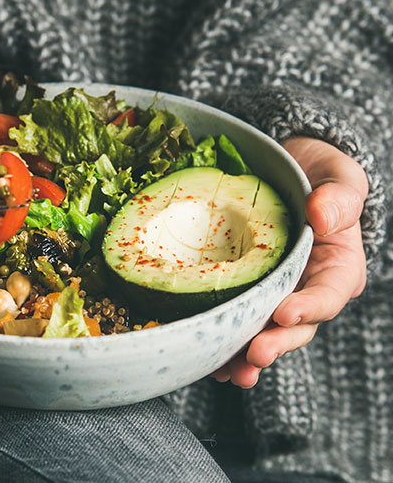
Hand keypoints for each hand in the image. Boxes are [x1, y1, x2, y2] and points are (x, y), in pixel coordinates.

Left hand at [211, 137, 367, 387]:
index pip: (329, 294)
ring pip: (265, 333)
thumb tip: (322, 216)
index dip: (309, 308)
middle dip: (275, 344)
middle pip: (296, 327)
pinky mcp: (247, 293)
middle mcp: (307, 288)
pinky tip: (207, 356)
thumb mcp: (338, 177)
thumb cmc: (318, 175)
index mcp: (337, 267)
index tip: (284, 315)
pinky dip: (224, 340)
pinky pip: (238, 319)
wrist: (285, 171)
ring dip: (247, 356)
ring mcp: (276, 294)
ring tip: (229, 373)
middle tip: (254, 355)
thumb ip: (338, 197)